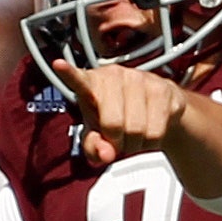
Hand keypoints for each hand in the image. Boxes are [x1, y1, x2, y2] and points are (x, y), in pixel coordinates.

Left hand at [53, 57, 191, 170]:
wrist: (159, 110)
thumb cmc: (120, 118)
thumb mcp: (99, 134)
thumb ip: (93, 147)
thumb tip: (105, 155)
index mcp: (92, 83)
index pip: (78, 80)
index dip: (68, 74)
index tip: (58, 65)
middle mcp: (114, 75)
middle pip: (113, 124)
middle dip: (117, 141)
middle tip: (119, 138)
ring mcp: (140, 79)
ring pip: (137, 130)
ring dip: (136, 143)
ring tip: (135, 134)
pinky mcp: (163, 90)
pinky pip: (156, 132)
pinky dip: (152, 142)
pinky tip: (150, 131)